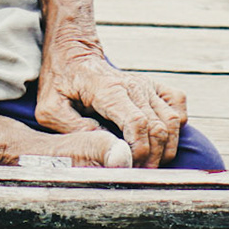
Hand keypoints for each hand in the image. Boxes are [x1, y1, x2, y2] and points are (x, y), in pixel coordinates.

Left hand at [36, 32, 188, 168]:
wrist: (73, 56)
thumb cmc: (60, 84)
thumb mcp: (50, 109)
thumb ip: (74, 128)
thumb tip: (106, 145)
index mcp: (107, 90)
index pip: (137, 123)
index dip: (138, 149)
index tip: (128, 165)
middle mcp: (133, 86)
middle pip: (158, 127)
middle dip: (152, 157)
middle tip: (137, 172)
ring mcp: (147, 86)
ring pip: (173, 122)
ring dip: (166, 148)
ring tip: (148, 164)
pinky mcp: (156, 88)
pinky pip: (179, 111)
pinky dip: (176, 129)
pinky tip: (159, 140)